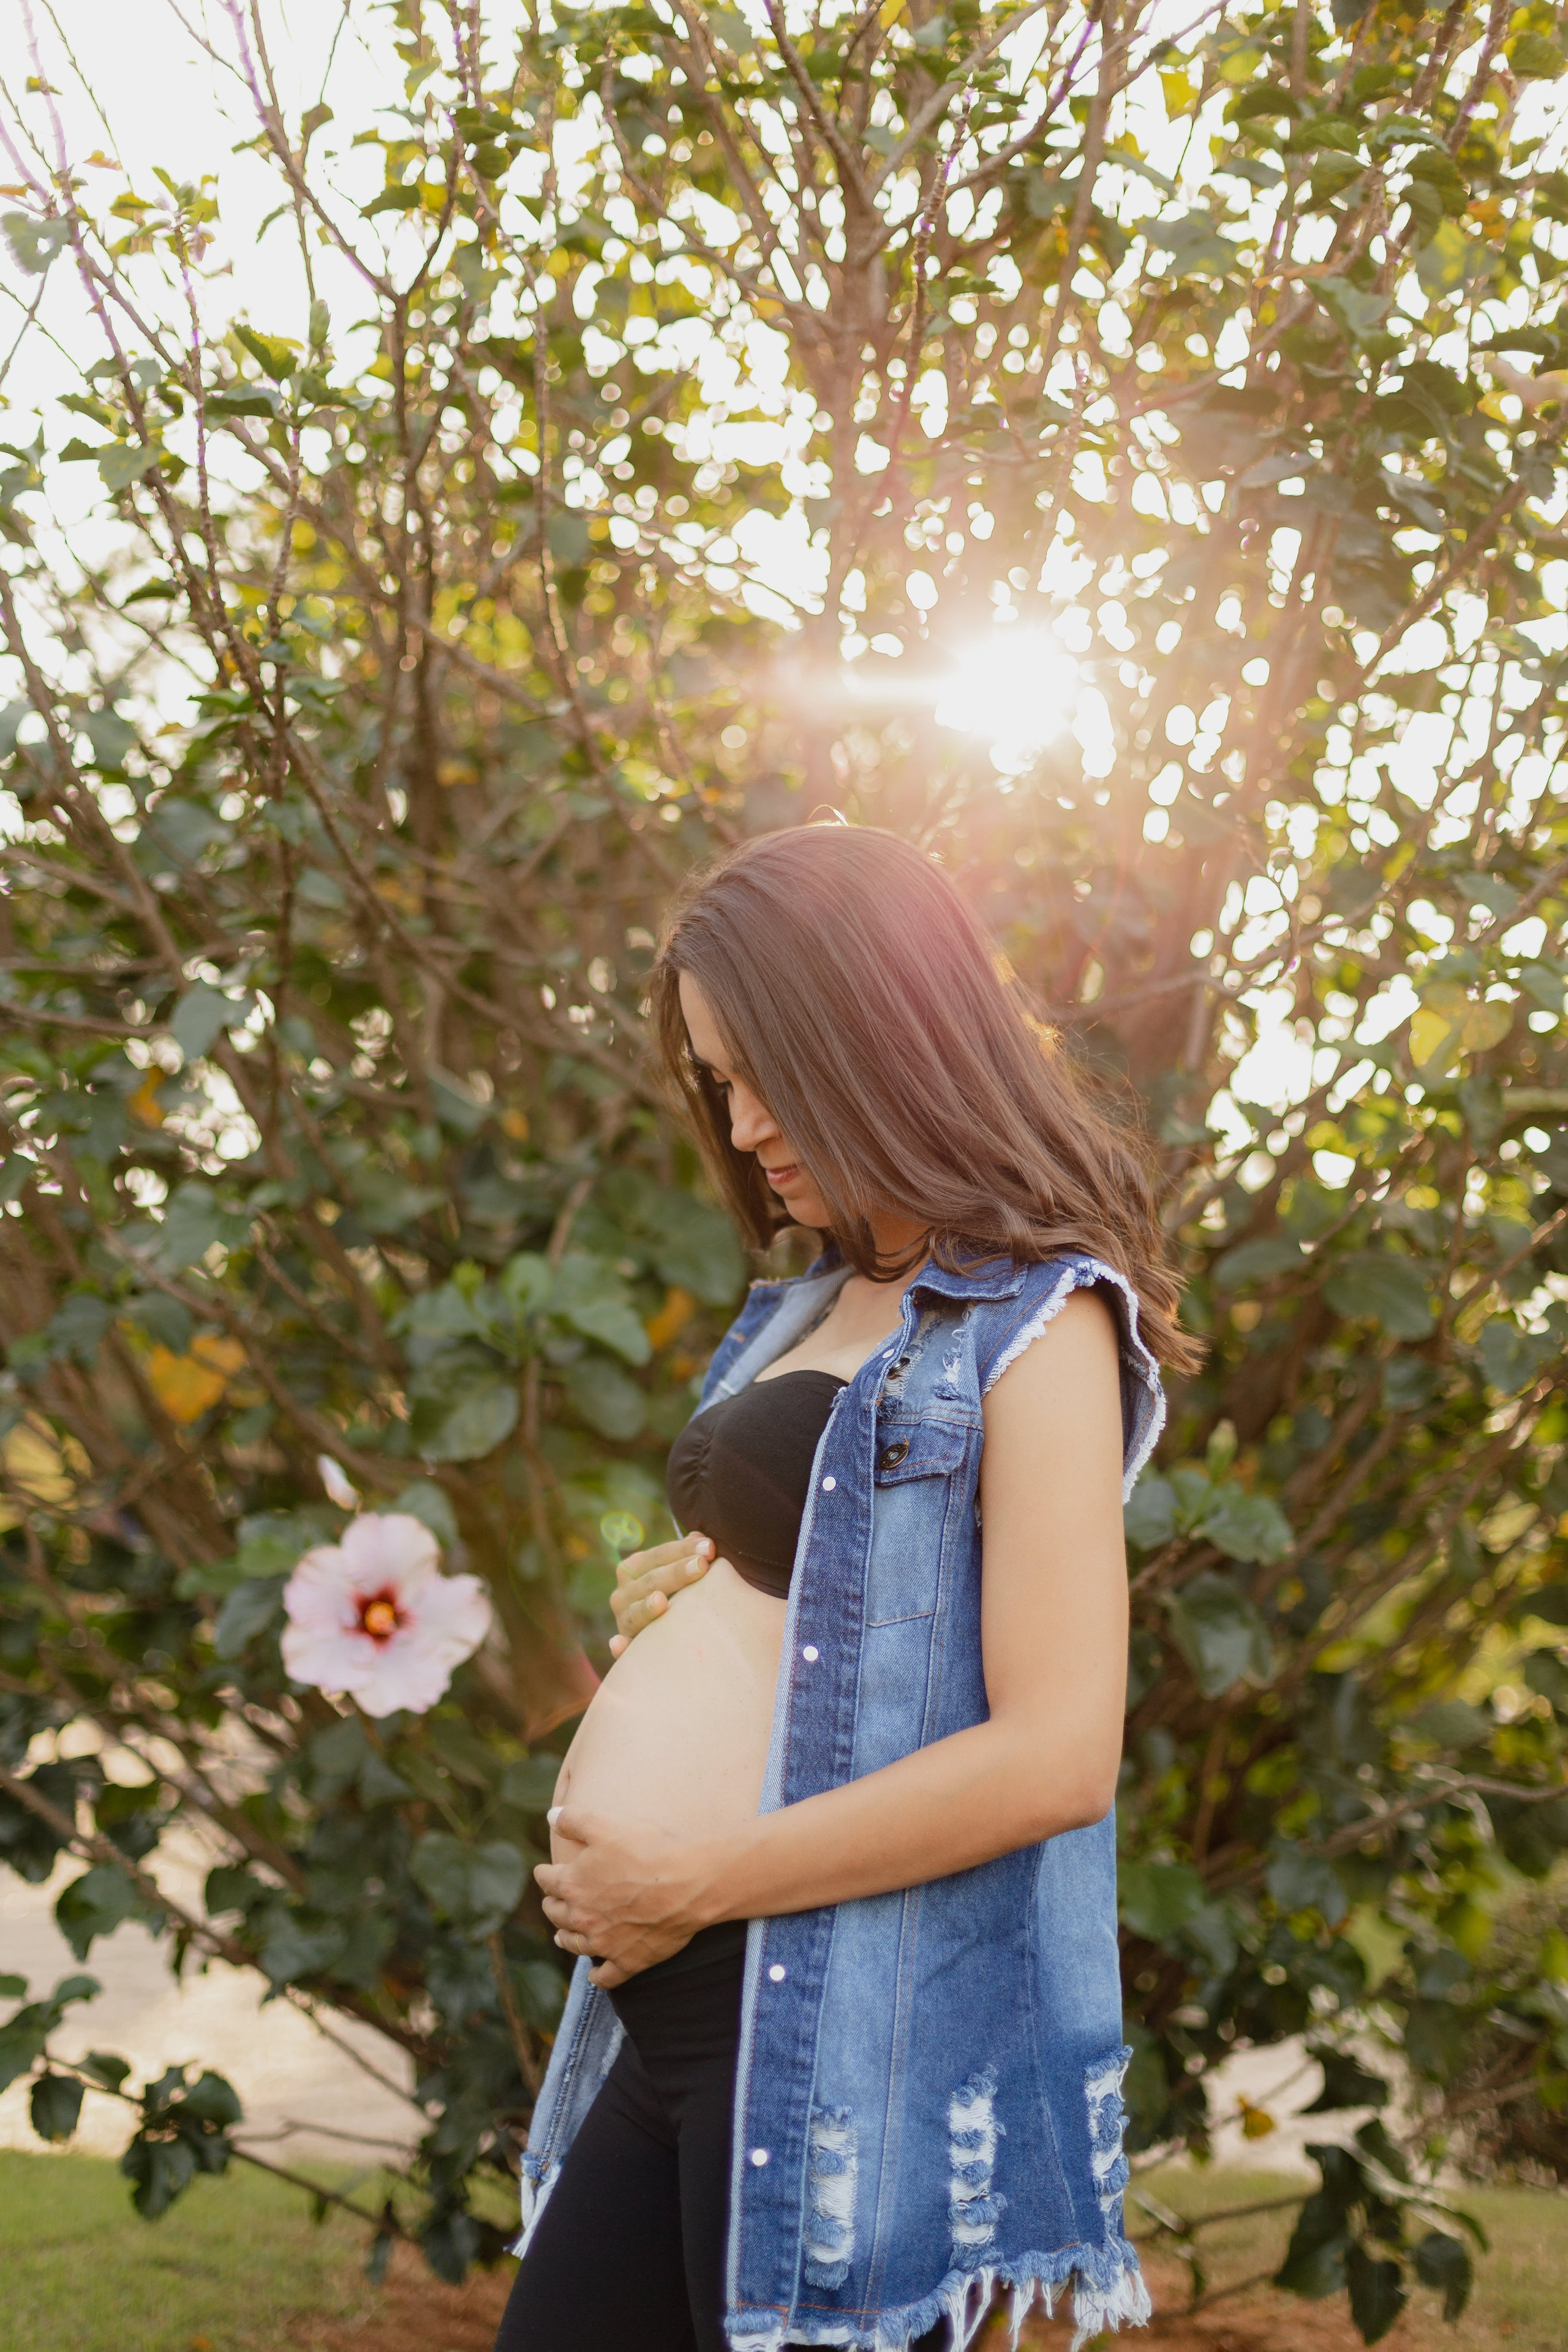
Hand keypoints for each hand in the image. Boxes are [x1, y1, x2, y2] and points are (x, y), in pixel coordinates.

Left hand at [536, 1806, 723, 1987]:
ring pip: (575, 1944)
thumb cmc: (647, 1848)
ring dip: (566, 1938)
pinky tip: (596, 1974)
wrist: (687, 1882)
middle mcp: (582, 1917)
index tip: (543, 1871)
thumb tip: (550, 1816)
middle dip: (551, 1905)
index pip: (547, 1880)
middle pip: (557, 1913)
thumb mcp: (605, 1823)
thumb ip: (573, 1819)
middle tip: (552, 1901)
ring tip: (561, 1936)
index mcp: (573, 1883)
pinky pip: (607, 1977)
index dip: (543, 1874)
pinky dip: (598, 1977)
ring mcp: (605, 1943)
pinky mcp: (629, 1961)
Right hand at [608, 1532, 714, 1656]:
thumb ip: (688, 1554)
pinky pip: (622, 1649)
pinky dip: (619, 1647)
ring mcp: (623, 1621)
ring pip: (635, 1614)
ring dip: (646, 1608)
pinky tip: (620, 1644)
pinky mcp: (626, 1649)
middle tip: (702, 1566)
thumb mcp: (679, 1571)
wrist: (663, 1635)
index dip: (683, 1549)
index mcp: (633, 1569)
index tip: (709, 1547)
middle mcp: (623, 1593)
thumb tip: (701, 1539)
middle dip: (677, 1572)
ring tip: (661, 1601)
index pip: (658, 1555)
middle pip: (650, 1580)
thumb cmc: (677, 1595)